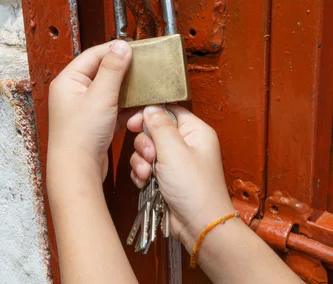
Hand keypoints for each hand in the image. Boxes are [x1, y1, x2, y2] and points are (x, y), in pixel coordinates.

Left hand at [47, 40, 133, 182]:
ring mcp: (84, 109)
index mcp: (68, 81)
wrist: (78, 171)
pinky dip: (126, 108)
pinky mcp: (95, 123)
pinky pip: (114, 108)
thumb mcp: (101, 96)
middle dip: (124, 71)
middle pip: (103, 72)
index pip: (93, 55)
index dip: (114, 50)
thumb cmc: (80, 136)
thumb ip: (113, 69)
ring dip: (126, 91)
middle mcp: (74, 93)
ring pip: (110, 91)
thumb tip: (122, 46)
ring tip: (143, 87)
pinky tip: (138, 108)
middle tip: (142, 66)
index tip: (135, 48)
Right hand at [127, 105, 235, 250]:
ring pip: (147, 151)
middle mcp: (186, 145)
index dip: (149, 115)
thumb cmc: (196, 189)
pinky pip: (145, 168)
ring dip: (142, 162)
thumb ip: (160, 126)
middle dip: (145, 144)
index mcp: (195, 132)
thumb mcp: (174, 151)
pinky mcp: (165, 178)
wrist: (199, 225)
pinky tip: (146, 183)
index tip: (134, 122)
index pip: (169, 111)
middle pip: (154, 131)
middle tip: (151, 156)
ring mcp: (175, 162)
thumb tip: (150, 107)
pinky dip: (142, 174)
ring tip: (149, 174)